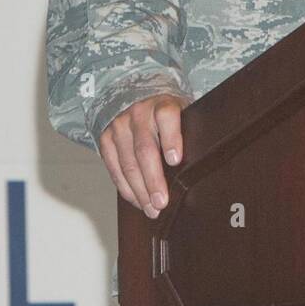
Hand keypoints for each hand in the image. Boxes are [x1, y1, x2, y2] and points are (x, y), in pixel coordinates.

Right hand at [98, 93, 188, 216]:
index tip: (175, 160)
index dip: (171, 138)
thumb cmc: (165, 112)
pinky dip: (126, 188)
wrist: (134, 96)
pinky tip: (137, 201)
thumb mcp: (181, 112)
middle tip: (162, 202)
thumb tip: (198, 164)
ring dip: (140, 190)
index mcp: (162, 104)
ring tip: (152, 209)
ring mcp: (120, 126)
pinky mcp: (106, 139)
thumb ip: (186, 131)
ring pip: (128, 163)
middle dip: (153, 179)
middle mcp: (139, 113)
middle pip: (145, 149)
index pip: (167, 117)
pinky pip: (114, 168)